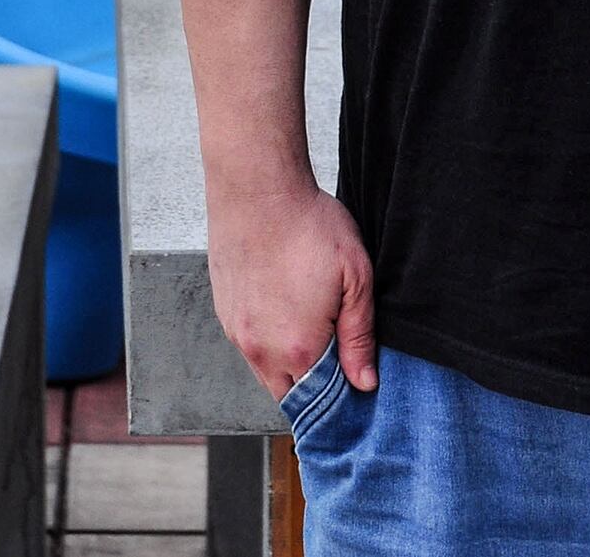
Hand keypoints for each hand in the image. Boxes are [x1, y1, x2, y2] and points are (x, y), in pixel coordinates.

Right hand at [207, 177, 379, 400]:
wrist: (257, 188)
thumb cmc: (309, 225)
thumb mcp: (355, 277)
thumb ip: (360, 336)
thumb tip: (364, 383)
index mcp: (298, 348)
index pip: (323, 401)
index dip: (343, 393)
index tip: (356, 377)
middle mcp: (260, 350)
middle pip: (292, 394)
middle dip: (315, 385)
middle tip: (337, 349)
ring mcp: (237, 333)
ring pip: (267, 371)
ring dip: (290, 362)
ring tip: (311, 321)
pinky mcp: (224, 313)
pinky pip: (250, 345)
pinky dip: (268, 340)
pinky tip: (285, 306)